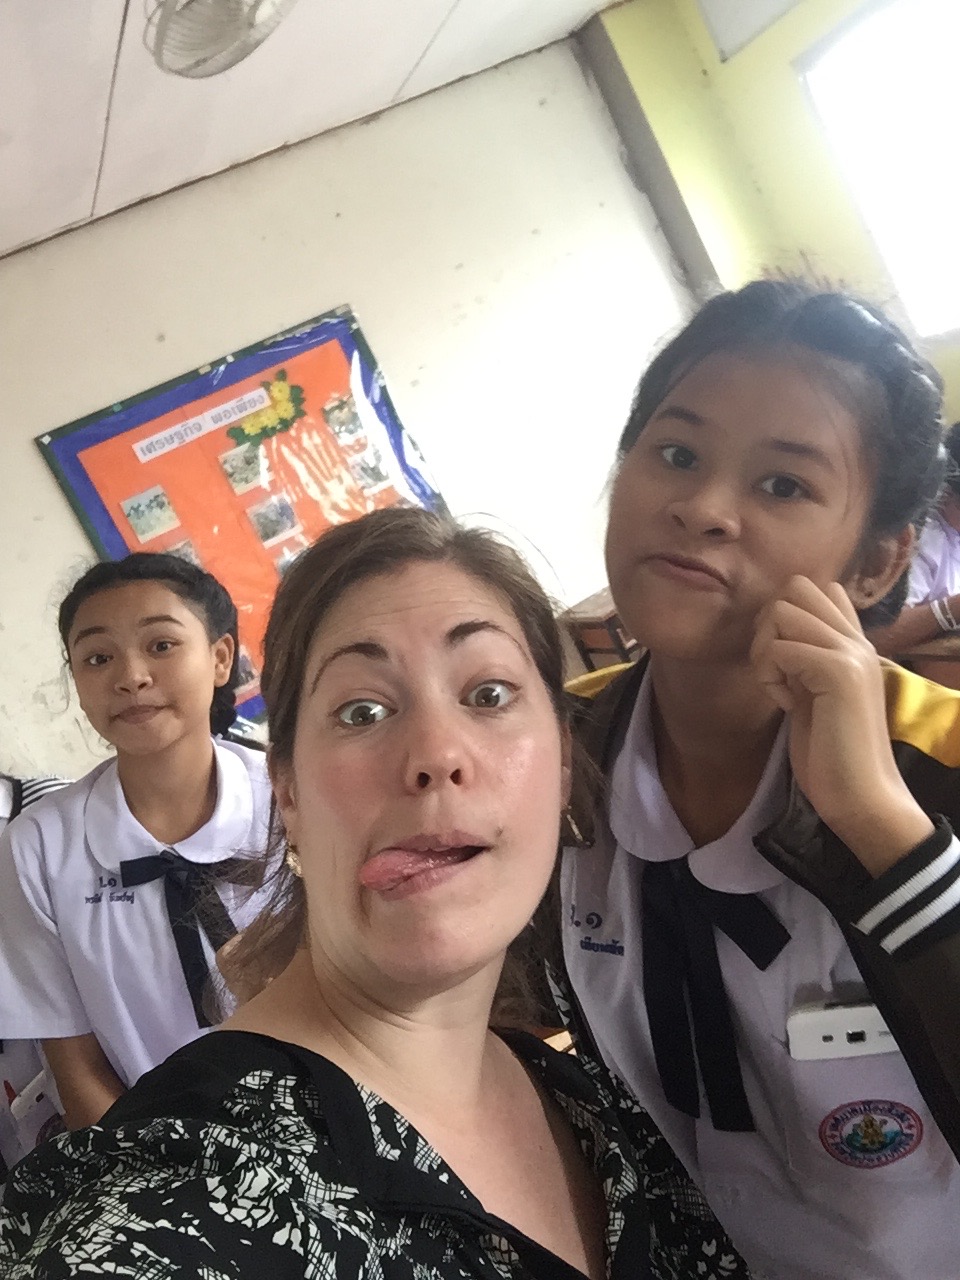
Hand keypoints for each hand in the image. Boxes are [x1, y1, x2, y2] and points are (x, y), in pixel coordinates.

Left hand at [750, 576, 932, 875]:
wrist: (862, 797)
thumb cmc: (833, 757)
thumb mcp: (814, 699)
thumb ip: (804, 665)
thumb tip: (774, 641)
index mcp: (853, 646)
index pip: (817, 590)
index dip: (783, 620)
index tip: (783, 664)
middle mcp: (856, 640)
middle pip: (796, 587)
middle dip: (768, 624)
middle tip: (773, 669)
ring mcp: (850, 653)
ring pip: (782, 610)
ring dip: (764, 649)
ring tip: (779, 687)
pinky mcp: (838, 672)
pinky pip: (779, 647)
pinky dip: (769, 675)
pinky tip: (785, 704)